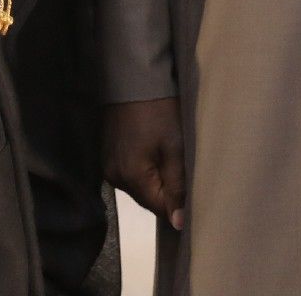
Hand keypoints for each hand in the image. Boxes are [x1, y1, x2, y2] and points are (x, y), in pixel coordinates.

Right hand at [103, 97, 185, 231]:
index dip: (178, 206)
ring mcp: (107, 166)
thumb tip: (179, 223)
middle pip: (147, 199)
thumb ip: (177, 187)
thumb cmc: (159, 111)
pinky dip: (142, 170)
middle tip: (186, 173)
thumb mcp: (174, 147)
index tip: (194, 194)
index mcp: (132, 177)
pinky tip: (154, 153)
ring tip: (171, 161)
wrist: (133, 78)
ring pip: (138, 187)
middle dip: (167, 193)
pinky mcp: (106, 155)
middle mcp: (115, 177)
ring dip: (155, 181)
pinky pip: (128, 174)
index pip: (158, 208)